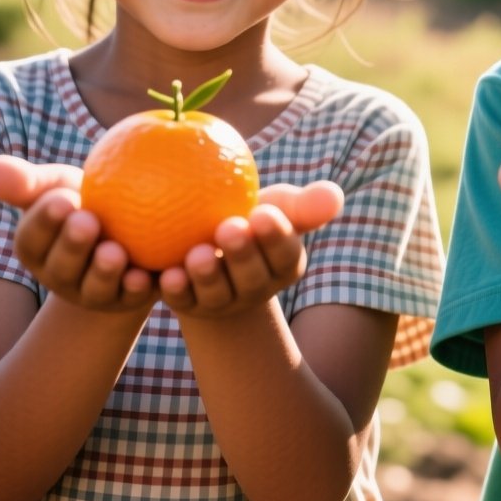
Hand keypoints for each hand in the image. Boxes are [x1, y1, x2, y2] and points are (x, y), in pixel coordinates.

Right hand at [0, 155, 154, 312]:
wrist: (134, 227)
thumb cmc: (87, 198)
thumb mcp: (58, 186)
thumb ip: (27, 181)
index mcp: (36, 250)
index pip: (33, 238)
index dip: (45, 220)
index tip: (61, 199)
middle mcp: (61, 277)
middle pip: (63, 266)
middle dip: (72, 245)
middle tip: (87, 220)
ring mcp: (94, 293)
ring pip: (96, 287)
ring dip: (104, 271)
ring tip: (114, 251)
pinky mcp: (129, 299)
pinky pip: (133, 297)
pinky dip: (138, 288)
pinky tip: (146, 275)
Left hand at [158, 181, 344, 319]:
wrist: (211, 242)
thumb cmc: (250, 214)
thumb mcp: (277, 206)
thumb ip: (304, 203)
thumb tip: (334, 195)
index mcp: (284, 265)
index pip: (285, 254)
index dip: (276, 236)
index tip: (262, 213)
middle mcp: (256, 289)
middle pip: (253, 277)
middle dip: (243, 255)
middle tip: (230, 227)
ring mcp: (223, 301)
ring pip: (218, 293)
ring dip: (208, 275)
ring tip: (197, 252)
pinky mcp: (190, 306)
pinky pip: (183, 301)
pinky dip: (176, 290)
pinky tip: (166, 274)